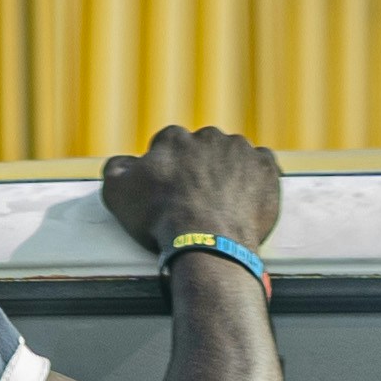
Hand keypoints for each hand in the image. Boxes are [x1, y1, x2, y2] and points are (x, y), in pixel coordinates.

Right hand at [100, 124, 282, 255]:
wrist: (206, 243)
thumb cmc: (161, 220)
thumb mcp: (118, 193)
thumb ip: (115, 169)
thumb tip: (123, 162)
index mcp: (174, 138)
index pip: (169, 147)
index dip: (170, 171)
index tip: (171, 192)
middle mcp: (208, 136)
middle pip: (203, 150)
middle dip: (200, 169)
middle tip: (198, 201)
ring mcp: (240, 150)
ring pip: (233, 156)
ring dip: (228, 173)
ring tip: (223, 204)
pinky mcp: (265, 168)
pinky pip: (263, 166)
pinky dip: (256, 179)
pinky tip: (247, 199)